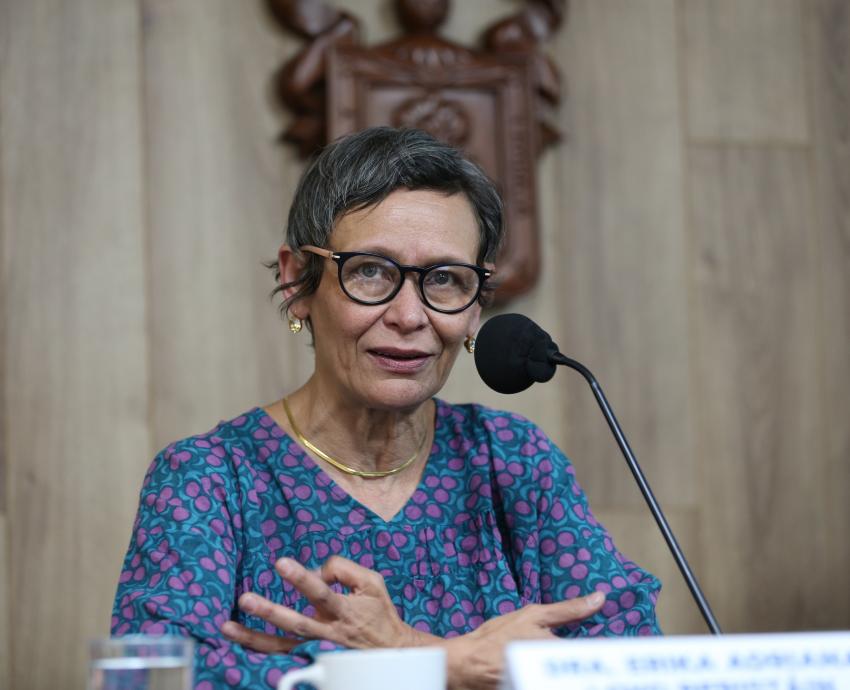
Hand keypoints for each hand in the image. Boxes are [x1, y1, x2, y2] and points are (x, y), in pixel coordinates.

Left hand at [221, 556, 427, 652]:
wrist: (390, 651)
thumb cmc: (378, 612)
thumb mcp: (372, 582)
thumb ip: (343, 569)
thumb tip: (315, 570)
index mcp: (345, 610)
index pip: (321, 592)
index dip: (302, 577)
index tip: (282, 563)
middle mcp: (329, 632)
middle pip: (296, 623)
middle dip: (270, 611)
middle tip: (246, 599)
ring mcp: (318, 649)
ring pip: (283, 646)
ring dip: (253, 637)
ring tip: (228, 627)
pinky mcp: (312, 658)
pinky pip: (283, 657)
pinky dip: (260, 652)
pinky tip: (240, 643)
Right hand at [443, 592, 605, 689]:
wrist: (467, 664)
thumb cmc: (498, 637)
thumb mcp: (533, 615)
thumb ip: (568, 610)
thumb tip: (600, 598)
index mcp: (560, 651)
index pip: (597, 655)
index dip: (609, 653)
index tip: (624, 649)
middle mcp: (554, 673)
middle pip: (584, 671)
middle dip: (592, 666)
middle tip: (609, 662)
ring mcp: (543, 682)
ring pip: (570, 677)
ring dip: (575, 672)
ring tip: (585, 667)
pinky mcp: (532, 687)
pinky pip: (553, 682)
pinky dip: (559, 677)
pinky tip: (555, 671)